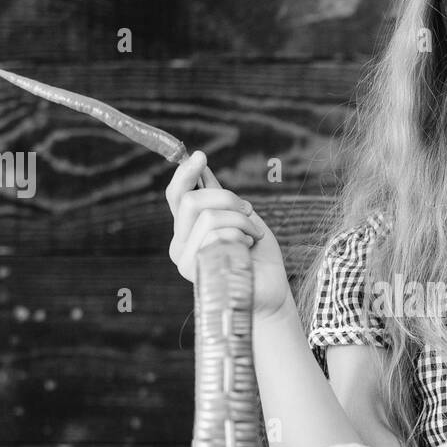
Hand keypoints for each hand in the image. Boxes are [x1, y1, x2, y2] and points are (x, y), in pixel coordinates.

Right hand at [165, 150, 292, 318]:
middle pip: (192, 201)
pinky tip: (248, 250)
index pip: (176, 196)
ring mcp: (185, 260)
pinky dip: (241, 236)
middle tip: (249, 211)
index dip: (185, 174)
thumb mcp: (241, 218)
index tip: (200, 156)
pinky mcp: (198, 271)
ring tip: (254, 236)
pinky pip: (219, 236)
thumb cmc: (258, 256)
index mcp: (187, 230)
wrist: (271, 290)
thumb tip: (202, 167)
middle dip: (227, 198)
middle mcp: (180, 245)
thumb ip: (219, 198)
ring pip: (209, 217)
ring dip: (242, 220)